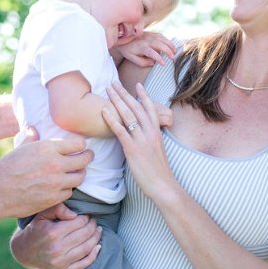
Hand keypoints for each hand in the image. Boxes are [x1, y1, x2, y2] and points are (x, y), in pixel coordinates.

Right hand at [0, 130, 93, 218]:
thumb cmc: (5, 168)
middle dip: (88, 157)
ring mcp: (56, 182)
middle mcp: (55, 164)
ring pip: (80, 178)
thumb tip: (33, 128)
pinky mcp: (54, 198)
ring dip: (79, 174)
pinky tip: (63, 186)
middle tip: (88, 156)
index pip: (78, 143)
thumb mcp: (20, 148)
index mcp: (47, 148)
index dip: (81, 144)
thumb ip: (31, 138)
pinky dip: (68, 189)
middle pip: (84, 160)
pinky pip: (69, 192)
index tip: (81, 146)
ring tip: (77, 172)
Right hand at [10, 204, 101, 268]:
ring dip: (96, 238)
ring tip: (98, 230)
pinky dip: (93, 255)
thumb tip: (75, 214)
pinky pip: (83, 264)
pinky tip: (97, 246)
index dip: (86, 217)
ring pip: (86, 248)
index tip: (87, 214)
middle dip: (92, 226)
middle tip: (94, 221)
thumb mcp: (43, 214)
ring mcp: (60, 262)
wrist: (24, 251)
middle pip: (84, 235)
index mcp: (53, 233)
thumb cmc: (35, 229)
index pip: (79, 222)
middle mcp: (57, 249)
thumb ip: (59, 209)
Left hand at [103, 82, 174, 201]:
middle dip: (124, 93)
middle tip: (114, 83)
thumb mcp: (157, 150)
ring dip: (117, 100)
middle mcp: (150, 132)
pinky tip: (104, 111)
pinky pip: (120, 131)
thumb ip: (150, 140)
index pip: (149, 108)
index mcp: (157, 132)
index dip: (143, 95)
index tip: (137, 85)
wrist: (163, 185)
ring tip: (108, 90)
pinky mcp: (132, 149)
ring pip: (128, 115)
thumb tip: (142, 135)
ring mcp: (141, 140)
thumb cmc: (159, 172)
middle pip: (136, 107)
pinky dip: (111, 119)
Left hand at [114, 31, 175, 67]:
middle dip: (168, 51)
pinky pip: (160, 35)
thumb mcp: (132, 58)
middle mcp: (146, 40)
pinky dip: (167, 40)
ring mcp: (149, 35)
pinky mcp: (150, 33)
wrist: (122, 37)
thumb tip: (153, 63)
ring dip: (169, 44)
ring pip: (162, 39)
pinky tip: (170, 45)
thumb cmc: (127, 49)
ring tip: (175, 51)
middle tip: (173, 58)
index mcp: (141, 47)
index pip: (152, 52)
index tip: (164, 63)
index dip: (158, 58)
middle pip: (159, 44)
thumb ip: (142, 62)